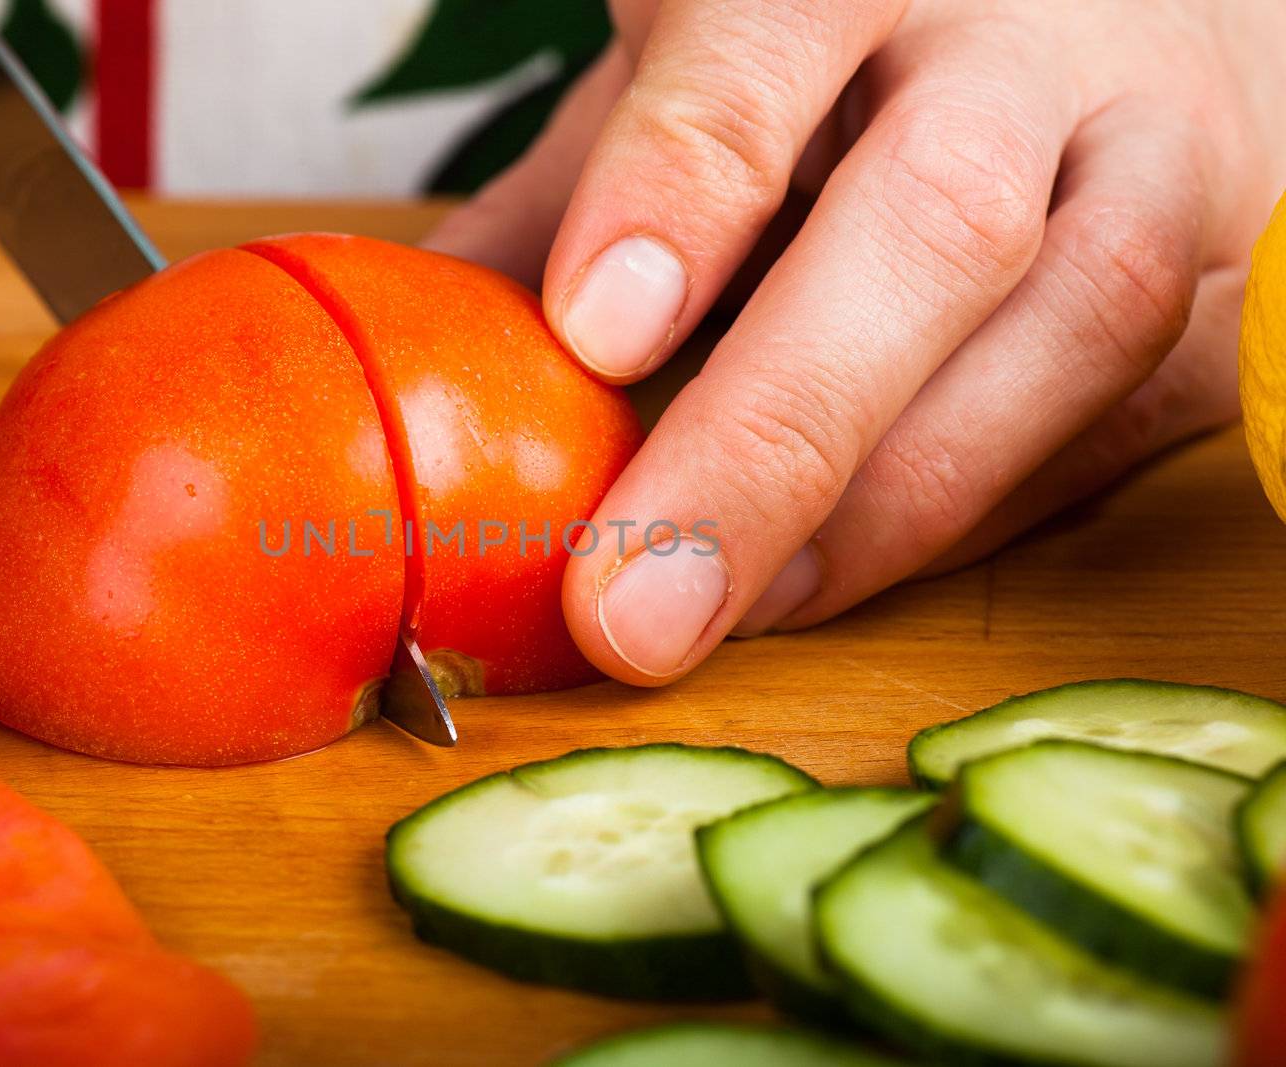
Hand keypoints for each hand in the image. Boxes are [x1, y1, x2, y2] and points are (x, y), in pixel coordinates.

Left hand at [427, 0, 1285, 683]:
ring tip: (735, 611)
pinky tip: (843, 573)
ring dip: (892, 506)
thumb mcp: (703, 53)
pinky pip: (1127, 417)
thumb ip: (580, 184)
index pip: (768, 49)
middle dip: (778, 429)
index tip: (601, 333)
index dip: (682, 191)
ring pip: (1078, 326)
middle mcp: (1032, 35)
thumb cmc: (861, 29)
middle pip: (938, 221)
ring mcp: (1161, 144)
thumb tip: (437, 350)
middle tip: (636, 599)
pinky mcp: (1235, 268)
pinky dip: (976, 514)